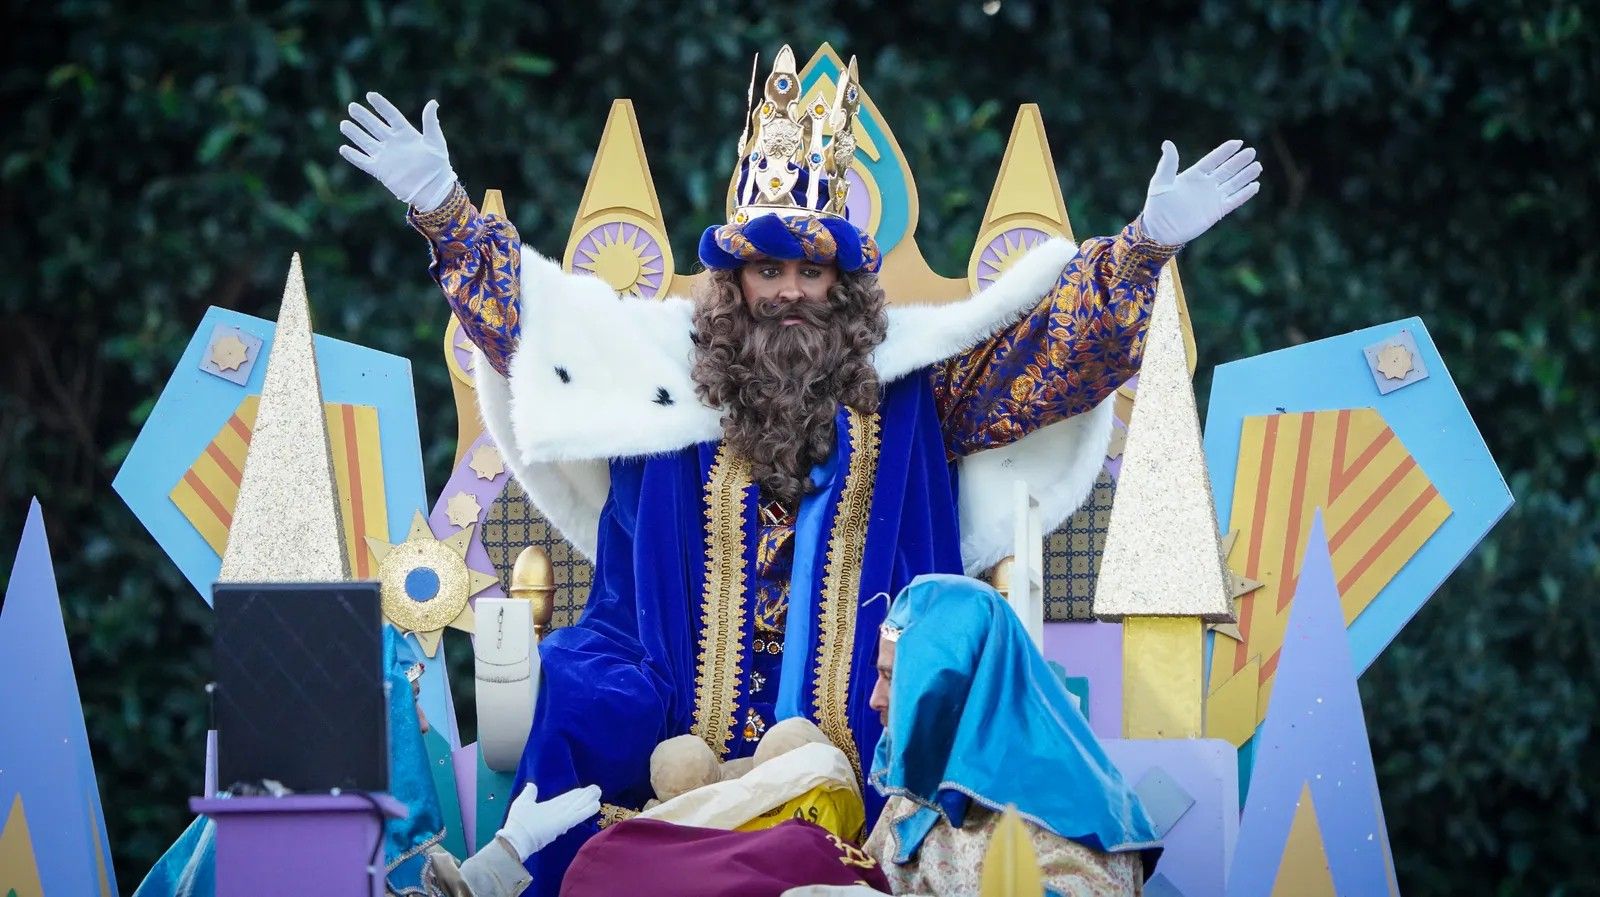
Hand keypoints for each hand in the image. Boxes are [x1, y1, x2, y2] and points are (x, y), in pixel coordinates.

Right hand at [338, 92, 457, 212]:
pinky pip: (363, 161)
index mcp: (406, 134)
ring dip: (355, 133)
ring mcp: (385, 156)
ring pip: (366, 142)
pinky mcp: (380, 170)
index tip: (370, 95)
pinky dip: (353, 156)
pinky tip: (343, 149)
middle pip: (375, 126)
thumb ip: (431, 122)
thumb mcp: (436, 141)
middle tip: (352, 107)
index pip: (391, 116)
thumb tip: (433, 102)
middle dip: (363, 117)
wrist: (433, 190)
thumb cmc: (438, 165)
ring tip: (344, 124)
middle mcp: (393, 143)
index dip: (381, 106)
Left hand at [495, 783, 602, 859]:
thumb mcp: (522, 803)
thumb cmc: (518, 823)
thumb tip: (532, 785)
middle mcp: (557, 813)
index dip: (575, 795)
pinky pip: (577, 816)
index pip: (565, 800)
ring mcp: (561, 818)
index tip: (584, 790)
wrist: (516, 839)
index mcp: (549, 808)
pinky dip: (587, 811)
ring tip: (598, 792)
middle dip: (585, 796)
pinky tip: (596, 805)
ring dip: (588, 800)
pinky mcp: (563, 823)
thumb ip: (529, 794)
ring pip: (577, 807)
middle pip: (574, 803)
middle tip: (597, 789)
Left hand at [1139, 139, 1261, 245]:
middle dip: (1239, 161)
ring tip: (1258, 166)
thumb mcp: (1160, 182)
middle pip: (1227, 170)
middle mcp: (1206, 185)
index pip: (1213, 160)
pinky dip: (1245, 194)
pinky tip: (1255, 185)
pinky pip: (1234, 201)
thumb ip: (1168, 164)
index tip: (1238, 142)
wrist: (1160, 231)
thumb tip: (1167, 142)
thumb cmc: (1158, 206)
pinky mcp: (1217, 211)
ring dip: (1246, 175)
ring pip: (1234, 184)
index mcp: (1194, 175)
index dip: (1225, 151)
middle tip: (1252, 152)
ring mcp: (1213, 198)